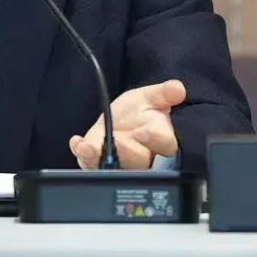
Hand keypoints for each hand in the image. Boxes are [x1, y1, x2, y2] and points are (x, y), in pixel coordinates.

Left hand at [68, 79, 185, 169]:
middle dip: (127, 153)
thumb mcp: (149, 98)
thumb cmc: (138, 113)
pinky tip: (79, 144)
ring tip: (89, 147)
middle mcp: (143, 157)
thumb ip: (163, 94)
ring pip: (115, 169)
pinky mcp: (100, 165)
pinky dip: (84, 155)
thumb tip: (178, 88)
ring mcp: (121, 163)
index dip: (155, 140)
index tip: (144, 131)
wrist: (118, 120)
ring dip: (100, 158)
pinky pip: (91, 165)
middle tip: (117, 143)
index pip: (164, 144)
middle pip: (139, 162)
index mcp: (161, 141)